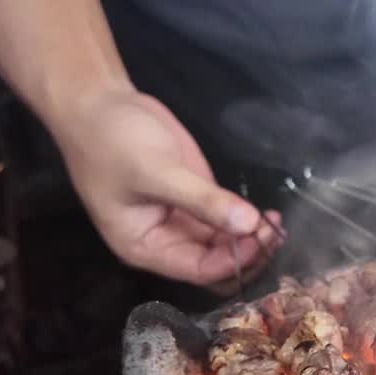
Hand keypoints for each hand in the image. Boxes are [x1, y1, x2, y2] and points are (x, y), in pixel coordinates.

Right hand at [52, 90, 281, 284]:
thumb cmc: (113, 142)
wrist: (98, 103)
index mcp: (146, 248)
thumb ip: (203, 200)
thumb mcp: (157, 171)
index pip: (199, 269)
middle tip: (275, 232)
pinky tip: (269, 213)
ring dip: (252, 241)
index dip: (233, 260)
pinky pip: (226, 225)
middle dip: (246, 255)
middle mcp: (166, 243)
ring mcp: (183, 223)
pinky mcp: (196, 203)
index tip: (259, 237)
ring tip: (277, 222)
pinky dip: (247, 223)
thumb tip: (249, 225)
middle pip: (216, 266)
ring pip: (226, 248)